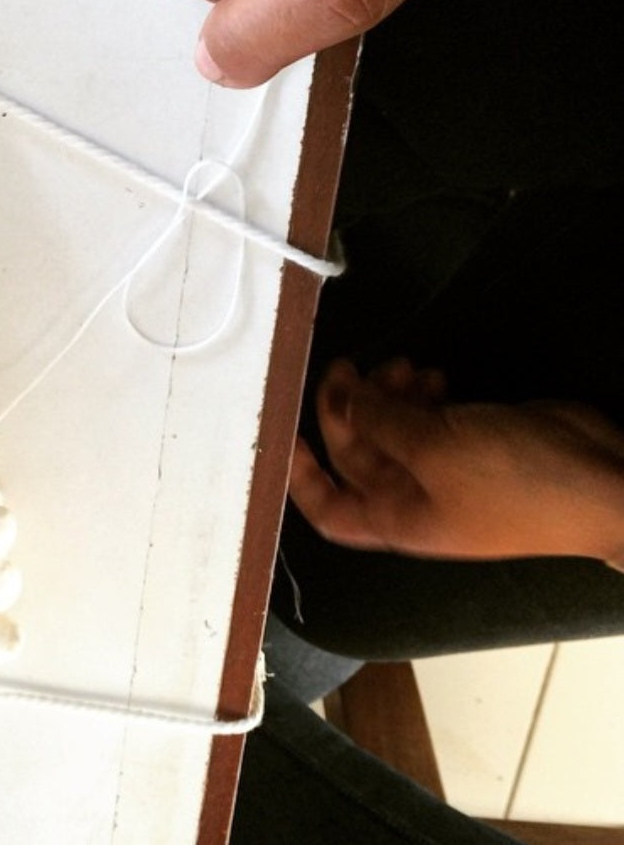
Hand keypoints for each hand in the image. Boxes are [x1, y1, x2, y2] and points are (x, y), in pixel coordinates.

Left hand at [289, 358, 623, 562]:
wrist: (607, 485)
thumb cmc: (513, 480)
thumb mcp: (435, 449)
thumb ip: (381, 423)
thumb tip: (345, 402)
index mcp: (396, 516)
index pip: (329, 507)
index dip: (301, 476)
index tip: (289, 431)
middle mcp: (412, 494)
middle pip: (356, 451)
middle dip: (350, 407)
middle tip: (352, 365)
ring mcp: (443, 467)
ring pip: (391, 427)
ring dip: (387, 394)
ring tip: (405, 367)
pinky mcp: (471, 439)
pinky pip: (426, 415)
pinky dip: (419, 393)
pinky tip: (432, 373)